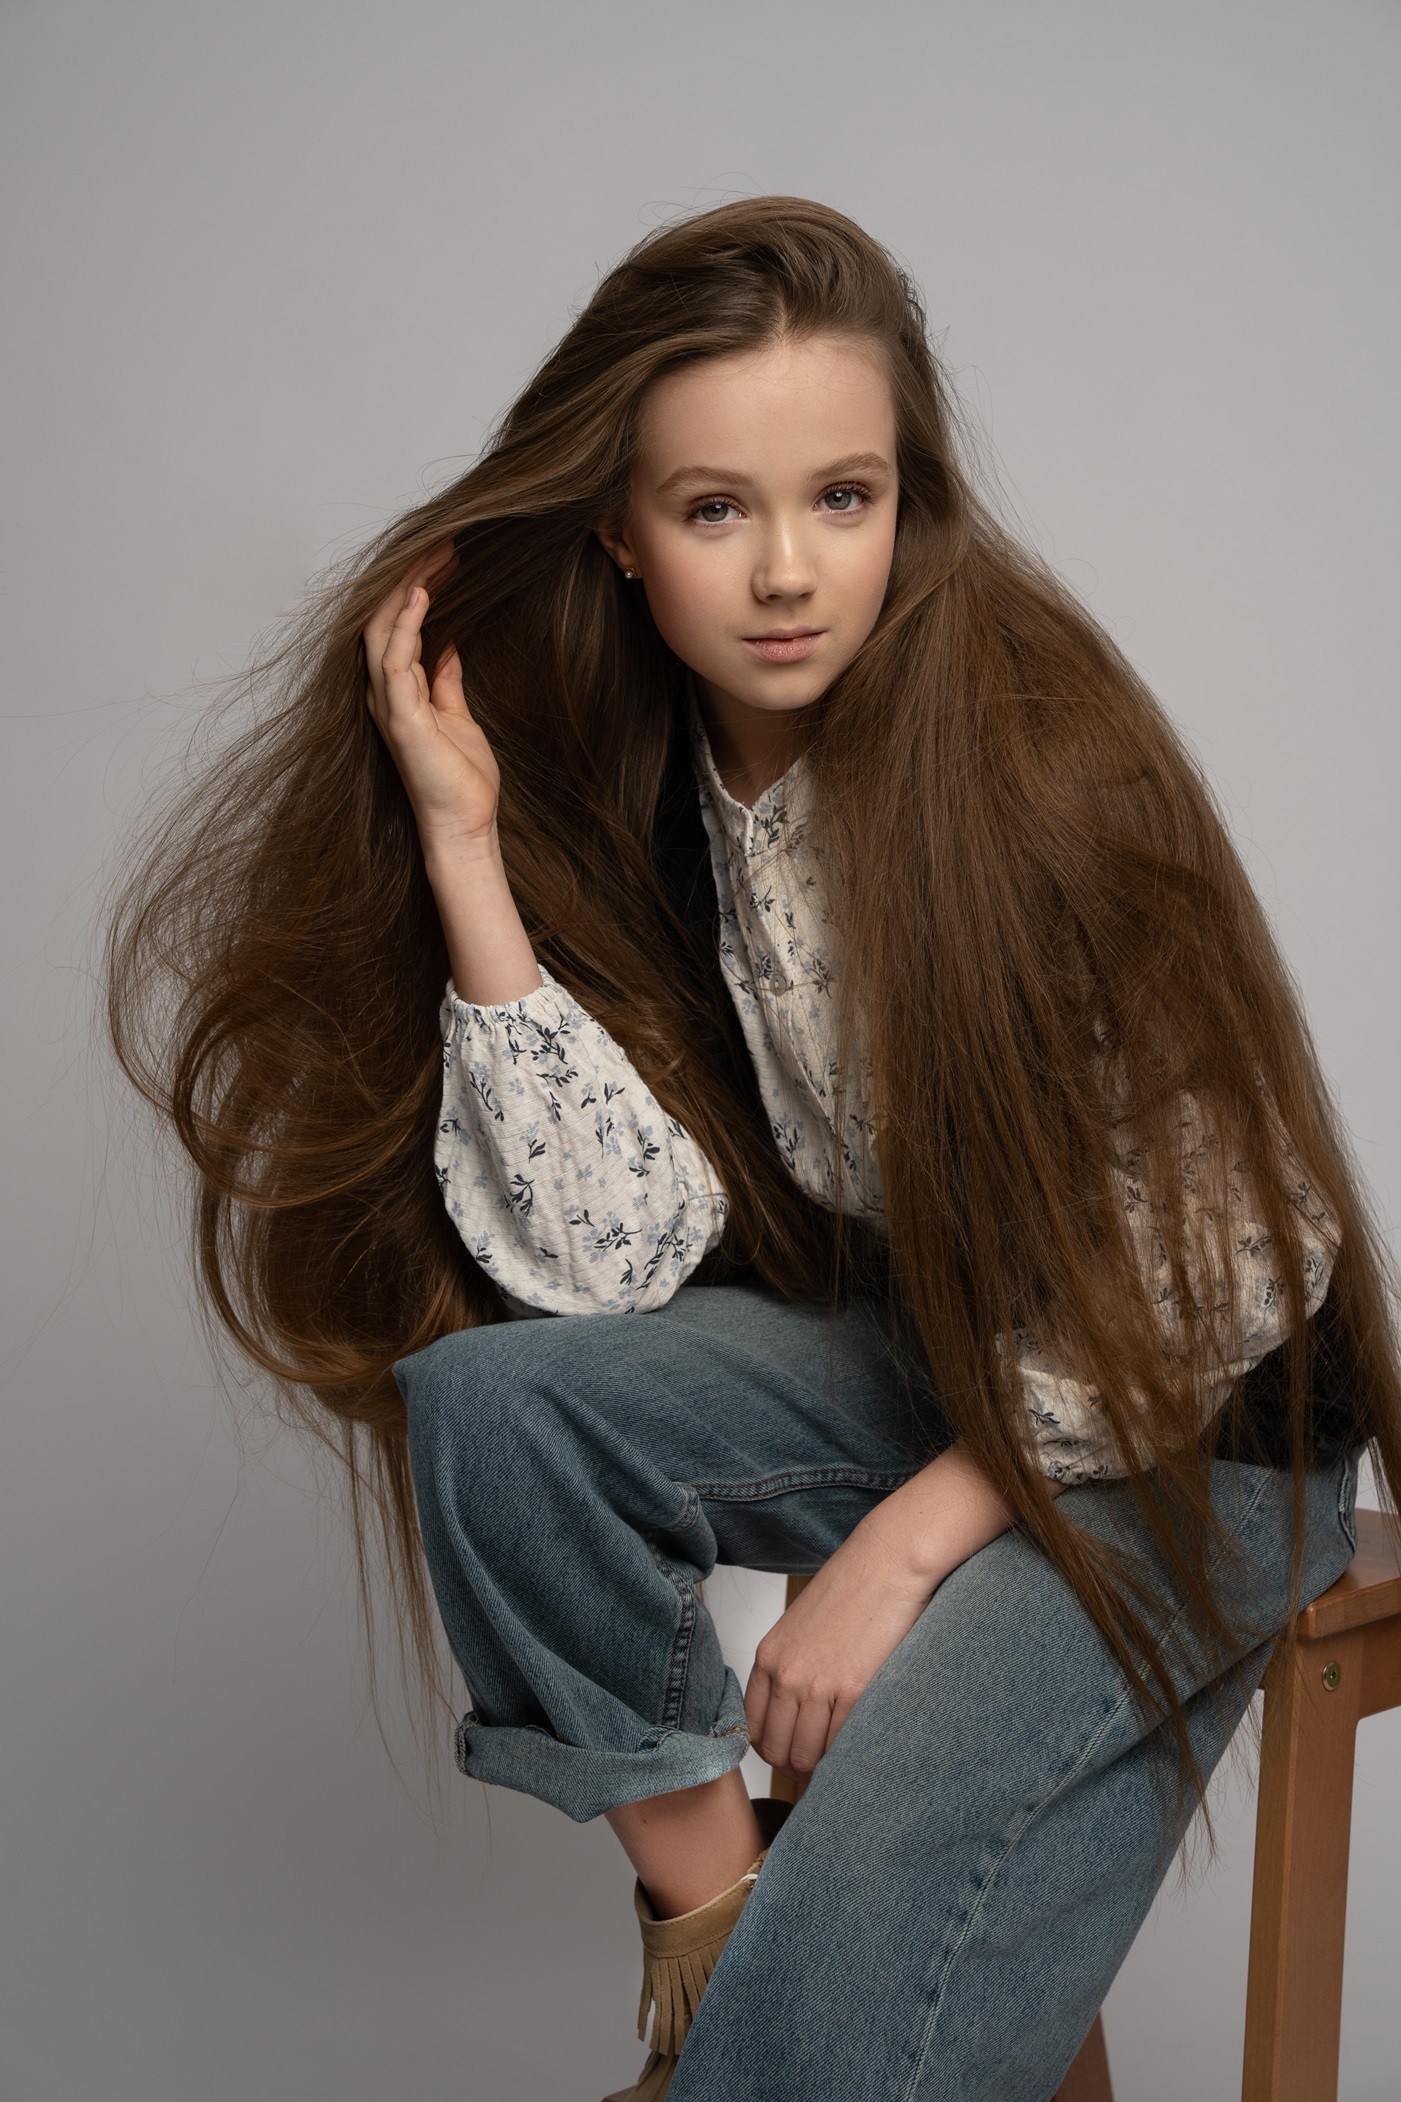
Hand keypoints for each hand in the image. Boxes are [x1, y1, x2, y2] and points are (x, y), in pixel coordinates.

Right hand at [363, 541, 500, 850]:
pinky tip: (422, 595)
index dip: (418, 587)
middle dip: (413, 576)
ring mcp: (388, 704)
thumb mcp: (458, 716)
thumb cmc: (461, 779)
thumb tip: (450, 646)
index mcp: (397, 691)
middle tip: (446, 542)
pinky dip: (407, 625)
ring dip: (410, 589)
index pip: (399, 625)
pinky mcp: (401, 719)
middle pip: (386, 618)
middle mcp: (384, 693)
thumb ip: (447, 681)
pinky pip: (395, 661)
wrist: (463, 826)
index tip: (449, 557)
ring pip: (385, 630)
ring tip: (439, 555)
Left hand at [744, 1522, 936, 1776]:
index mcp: (769, 1657)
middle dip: (794, 1766)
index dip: (770, 1748)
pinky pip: (840, 1744)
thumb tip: (795, 1711)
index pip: (752, 1727)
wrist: (886, 1562)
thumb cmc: (851, 1589)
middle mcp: (787, 1675)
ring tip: (837, 1761)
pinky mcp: (854, 1690)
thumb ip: (791, 1666)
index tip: (789, 1752)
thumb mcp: (801, 1627)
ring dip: (821, 1768)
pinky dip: (847, 1754)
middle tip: (816, 1768)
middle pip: (776, 1749)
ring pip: (806, 1756)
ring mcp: (818, 1685)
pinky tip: (857, 1744)